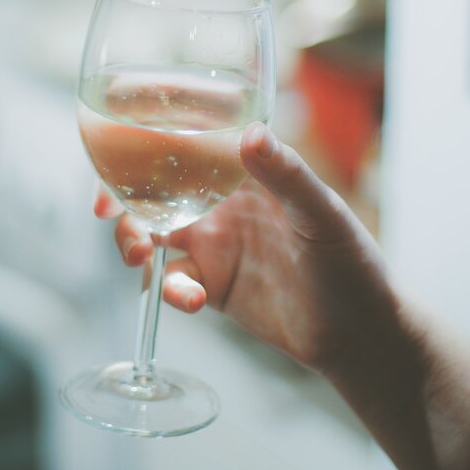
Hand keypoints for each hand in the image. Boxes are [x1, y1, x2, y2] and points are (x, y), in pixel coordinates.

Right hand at [95, 122, 392, 373]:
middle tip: (108, 213)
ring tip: (138, 258)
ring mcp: (217, 247)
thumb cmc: (354, 263)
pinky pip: (174, 282)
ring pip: (154, 236)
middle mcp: (225, 204)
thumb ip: (286, 175)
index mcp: (248, 174)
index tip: (118, 153)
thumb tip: (252, 134)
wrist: (361, 335)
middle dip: (125, 198)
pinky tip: (191, 300)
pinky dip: (171, 289)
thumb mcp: (322, 214)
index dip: (148, 146)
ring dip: (135, 243)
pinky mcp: (213, 287)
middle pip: (157, 191)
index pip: (189, 146)